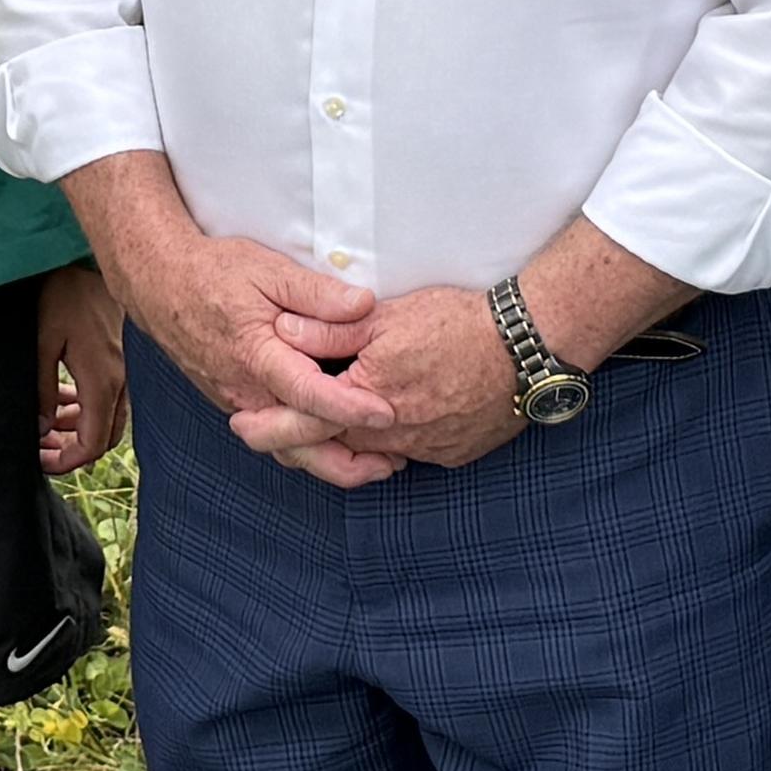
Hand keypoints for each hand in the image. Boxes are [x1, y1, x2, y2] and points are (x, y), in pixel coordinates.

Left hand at [34, 262, 129, 475]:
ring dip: (77, 431)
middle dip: (71, 451)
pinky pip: (107, 400)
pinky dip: (85, 411)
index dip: (66, 462)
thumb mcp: (43, 344)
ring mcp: (123, 372)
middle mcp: (119, 382)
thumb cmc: (65, 297)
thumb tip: (42, 429)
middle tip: (39, 448)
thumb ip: (43, 392)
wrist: (89, 261)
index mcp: (102, 382)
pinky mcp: (119, 360)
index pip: (93, 445)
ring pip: (106, 420)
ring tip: (44, 427)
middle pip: (103, 439)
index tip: (39, 461)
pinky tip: (62, 403)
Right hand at [91, 205, 389, 478]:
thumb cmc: (214, 272)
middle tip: (394, 463)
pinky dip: (307, 448)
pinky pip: (273, 437)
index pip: (308, 394)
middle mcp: (245, 391)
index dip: (349, 407)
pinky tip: (335, 443)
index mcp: (256, 356)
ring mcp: (238, 402)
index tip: (386, 412)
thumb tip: (364, 304)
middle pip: (298, 444)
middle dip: (346, 463)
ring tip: (375, 464)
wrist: (159, 283)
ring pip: (285, 448)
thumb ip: (317, 293)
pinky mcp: (236, 403)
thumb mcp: (268, 270)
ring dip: (329, 462)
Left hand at [258, 285, 527, 477]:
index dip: (269, 426)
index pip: (304, 423)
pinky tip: (390, 420)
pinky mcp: (454, 454)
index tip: (242, 427)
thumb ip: (328, 329)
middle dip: (304, 442)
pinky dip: (393, 441)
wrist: (528, 345)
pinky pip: (412, 453)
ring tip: (331, 428)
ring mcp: (427, 449)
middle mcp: (393, 435)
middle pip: (335, 447)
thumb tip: (280, 331)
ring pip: (373, 454)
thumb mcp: (385, 316)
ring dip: (349, 444)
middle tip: (272, 433)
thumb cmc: (457, 322)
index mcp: (368, 399)